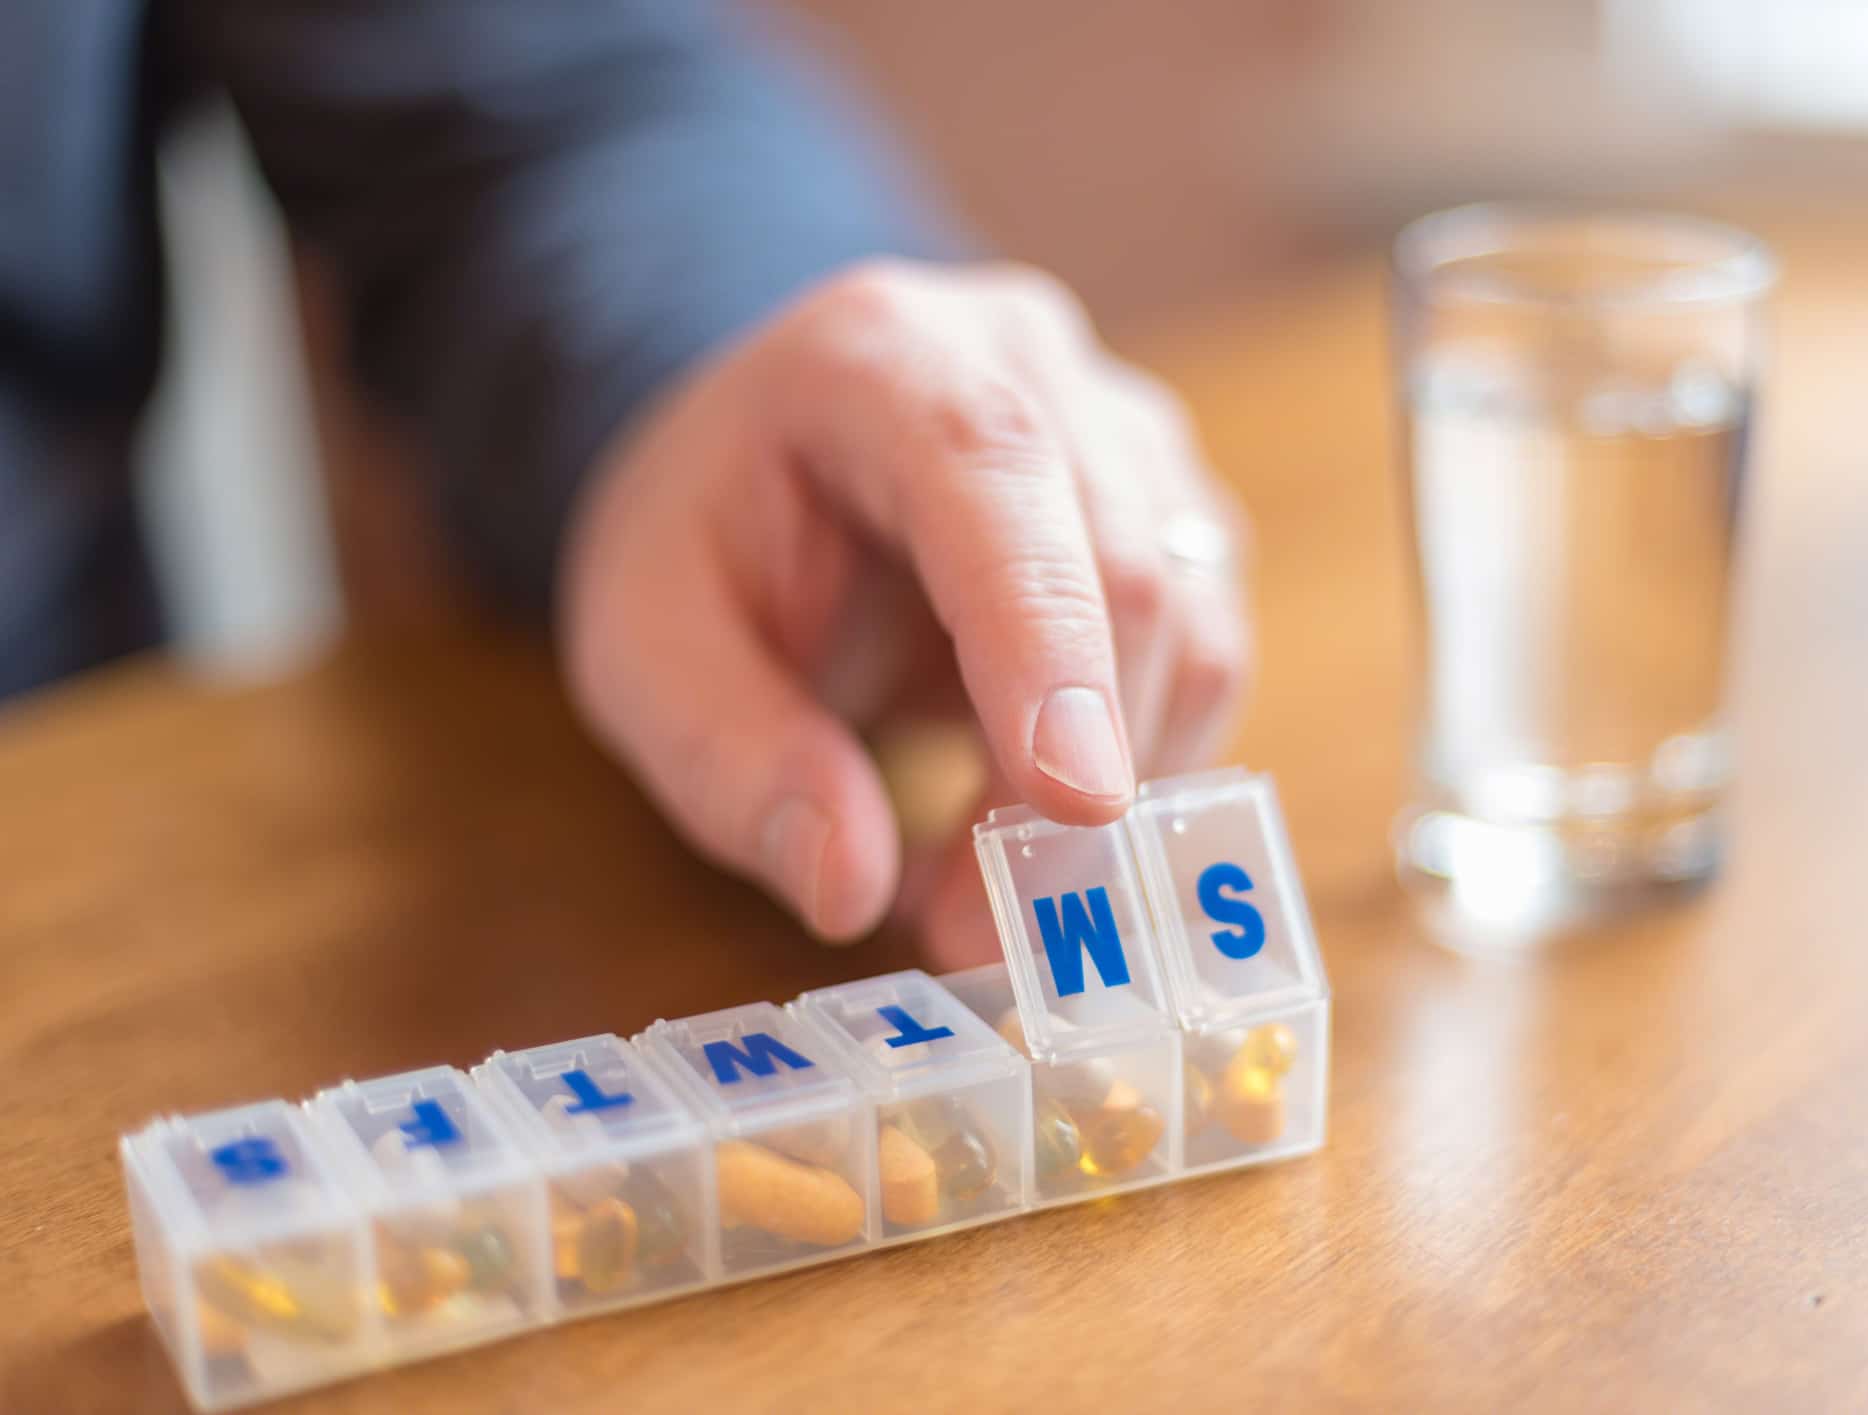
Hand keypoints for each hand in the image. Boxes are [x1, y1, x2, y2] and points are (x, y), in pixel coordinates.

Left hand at [558, 260, 1249, 964]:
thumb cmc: (707, 538)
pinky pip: (1206, 660)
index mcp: (883, 356)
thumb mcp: (643, 647)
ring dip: (1113, 801)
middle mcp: (1034, 368)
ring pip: (1196, 627)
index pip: (996, 471)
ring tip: (978, 900)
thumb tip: (848, 889)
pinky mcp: (1178, 516)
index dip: (1046, 640)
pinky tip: (1026, 830)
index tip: (1074, 804)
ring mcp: (1128, 435)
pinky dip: (1138, 778)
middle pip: (1126, 565)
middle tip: (973, 933)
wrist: (773, 458)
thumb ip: (729, 757)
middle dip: (1070, 781)